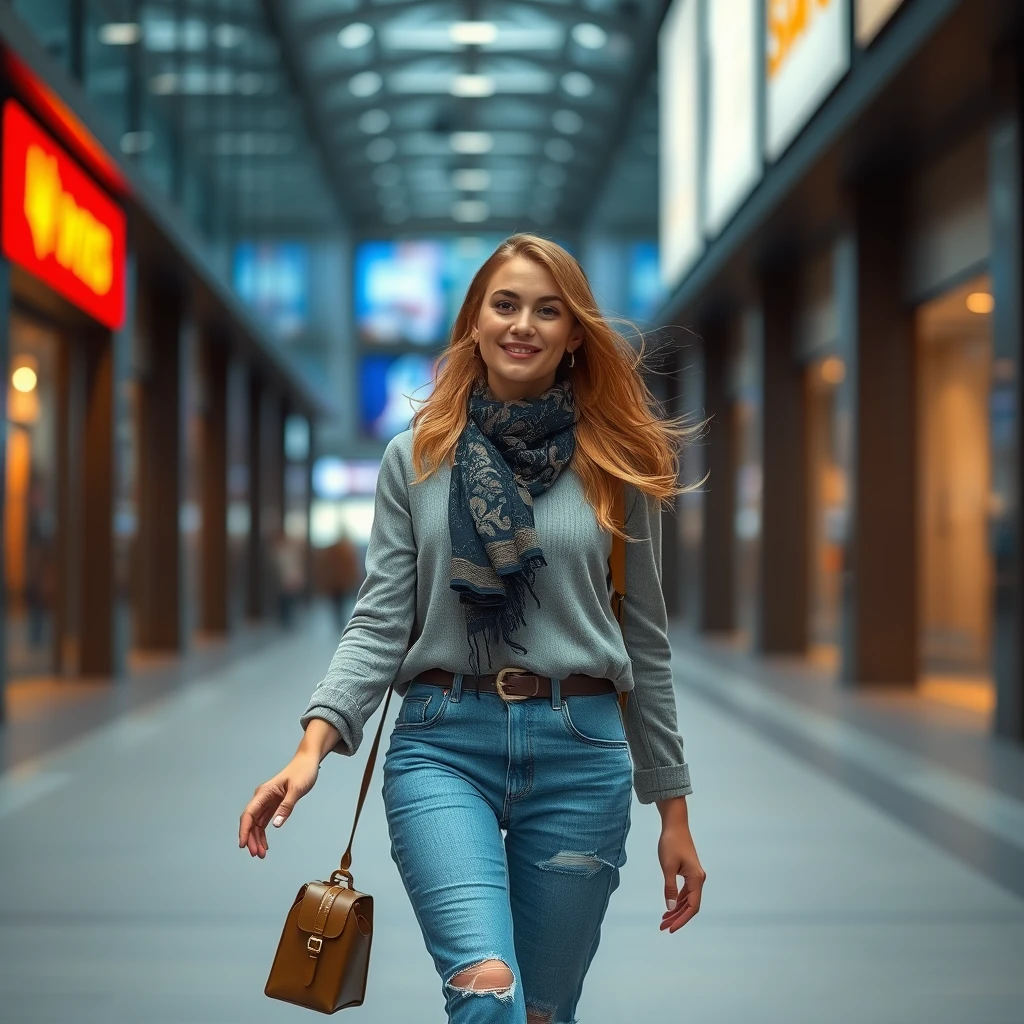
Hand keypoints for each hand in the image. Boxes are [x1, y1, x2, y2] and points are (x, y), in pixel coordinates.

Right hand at [238, 752, 319, 858]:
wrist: (308, 762)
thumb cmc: (303, 772)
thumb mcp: (297, 789)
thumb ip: (286, 807)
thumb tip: (276, 824)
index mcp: (264, 792)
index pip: (249, 814)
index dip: (244, 830)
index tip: (243, 844)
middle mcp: (262, 798)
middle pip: (250, 821)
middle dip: (251, 838)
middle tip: (257, 854)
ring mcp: (266, 802)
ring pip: (256, 824)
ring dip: (257, 839)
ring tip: (261, 854)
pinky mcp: (273, 805)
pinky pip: (263, 822)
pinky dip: (263, 834)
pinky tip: (265, 845)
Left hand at [657, 799, 705, 933]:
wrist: (675, 825)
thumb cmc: (671, 843)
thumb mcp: (668, 866)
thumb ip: (669, 888)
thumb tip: (670, 907)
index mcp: (696, 879)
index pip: (692, 906)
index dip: (682, 919)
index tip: (671, 929)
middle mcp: (698, 879)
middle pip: (690, 905)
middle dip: (677, 917)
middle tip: (663, 927)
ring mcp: (694, 876)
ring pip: (687, 899)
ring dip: (676, 910)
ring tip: (664, 920)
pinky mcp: (689, 872)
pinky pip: (685, 892)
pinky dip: (677, 900)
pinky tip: (669, 906)